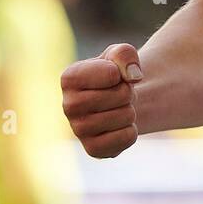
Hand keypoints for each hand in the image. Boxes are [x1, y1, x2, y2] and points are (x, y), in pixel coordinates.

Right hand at [61, 42, 141, 158]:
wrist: (115, 101)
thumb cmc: (114, 73)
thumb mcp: (119, 54)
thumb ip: (125, 54)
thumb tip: (134, 76)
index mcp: (69, 78)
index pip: (112, 74)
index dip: (121, 73)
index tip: (113, 75)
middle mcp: (68, 106)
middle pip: (119, 96)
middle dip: (128, 92)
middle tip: (119, 93)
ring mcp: (78, 130)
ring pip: (125, 117)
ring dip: (130, 110)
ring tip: (118, 108)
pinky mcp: (92, 149)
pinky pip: (126, 137)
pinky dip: (131, 130)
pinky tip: (118, 126)